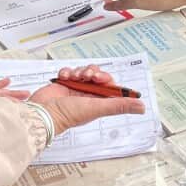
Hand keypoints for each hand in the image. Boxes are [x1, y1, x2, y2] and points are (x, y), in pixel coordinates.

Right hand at [30, 65, 145, 133]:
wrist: (44, 112)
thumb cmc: (68, 114)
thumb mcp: (97, 108)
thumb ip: (119, 106)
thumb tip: (142, 107)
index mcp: (98, 101)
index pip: (110, 84)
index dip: (106, 78)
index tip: (100, 78)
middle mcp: (88, 95)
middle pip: (97, 75)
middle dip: (92, 72)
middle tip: (87, 76)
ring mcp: (75, 88)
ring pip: (83, 71)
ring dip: (79, 71)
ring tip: (74, 77)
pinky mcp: (63, 83)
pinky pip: (70, 70)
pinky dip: (67, 71)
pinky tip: (64, 77)